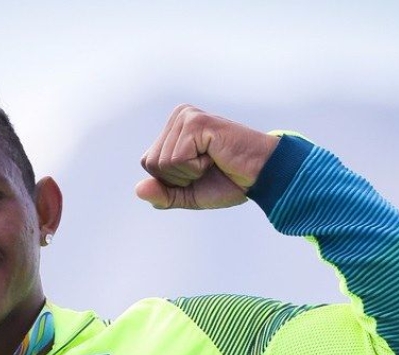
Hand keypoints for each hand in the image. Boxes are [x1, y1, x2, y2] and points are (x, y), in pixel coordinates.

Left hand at [136, 105, 279, 209]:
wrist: (261, 175)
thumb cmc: (228, 182)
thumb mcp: (188, 195)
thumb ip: (163, 194)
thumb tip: (137, 190)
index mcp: (173, 129)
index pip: (148, 163)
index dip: (172, 181)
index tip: (199, 173)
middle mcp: (178, 117)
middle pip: (152, 163)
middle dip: (179, 178)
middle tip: (208, 167)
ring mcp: (186, 117)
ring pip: (163, 163)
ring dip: (190, 173)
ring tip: (213, 160)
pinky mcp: (196, 122)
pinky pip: (177, 159)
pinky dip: (196, 168)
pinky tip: (215, 156)